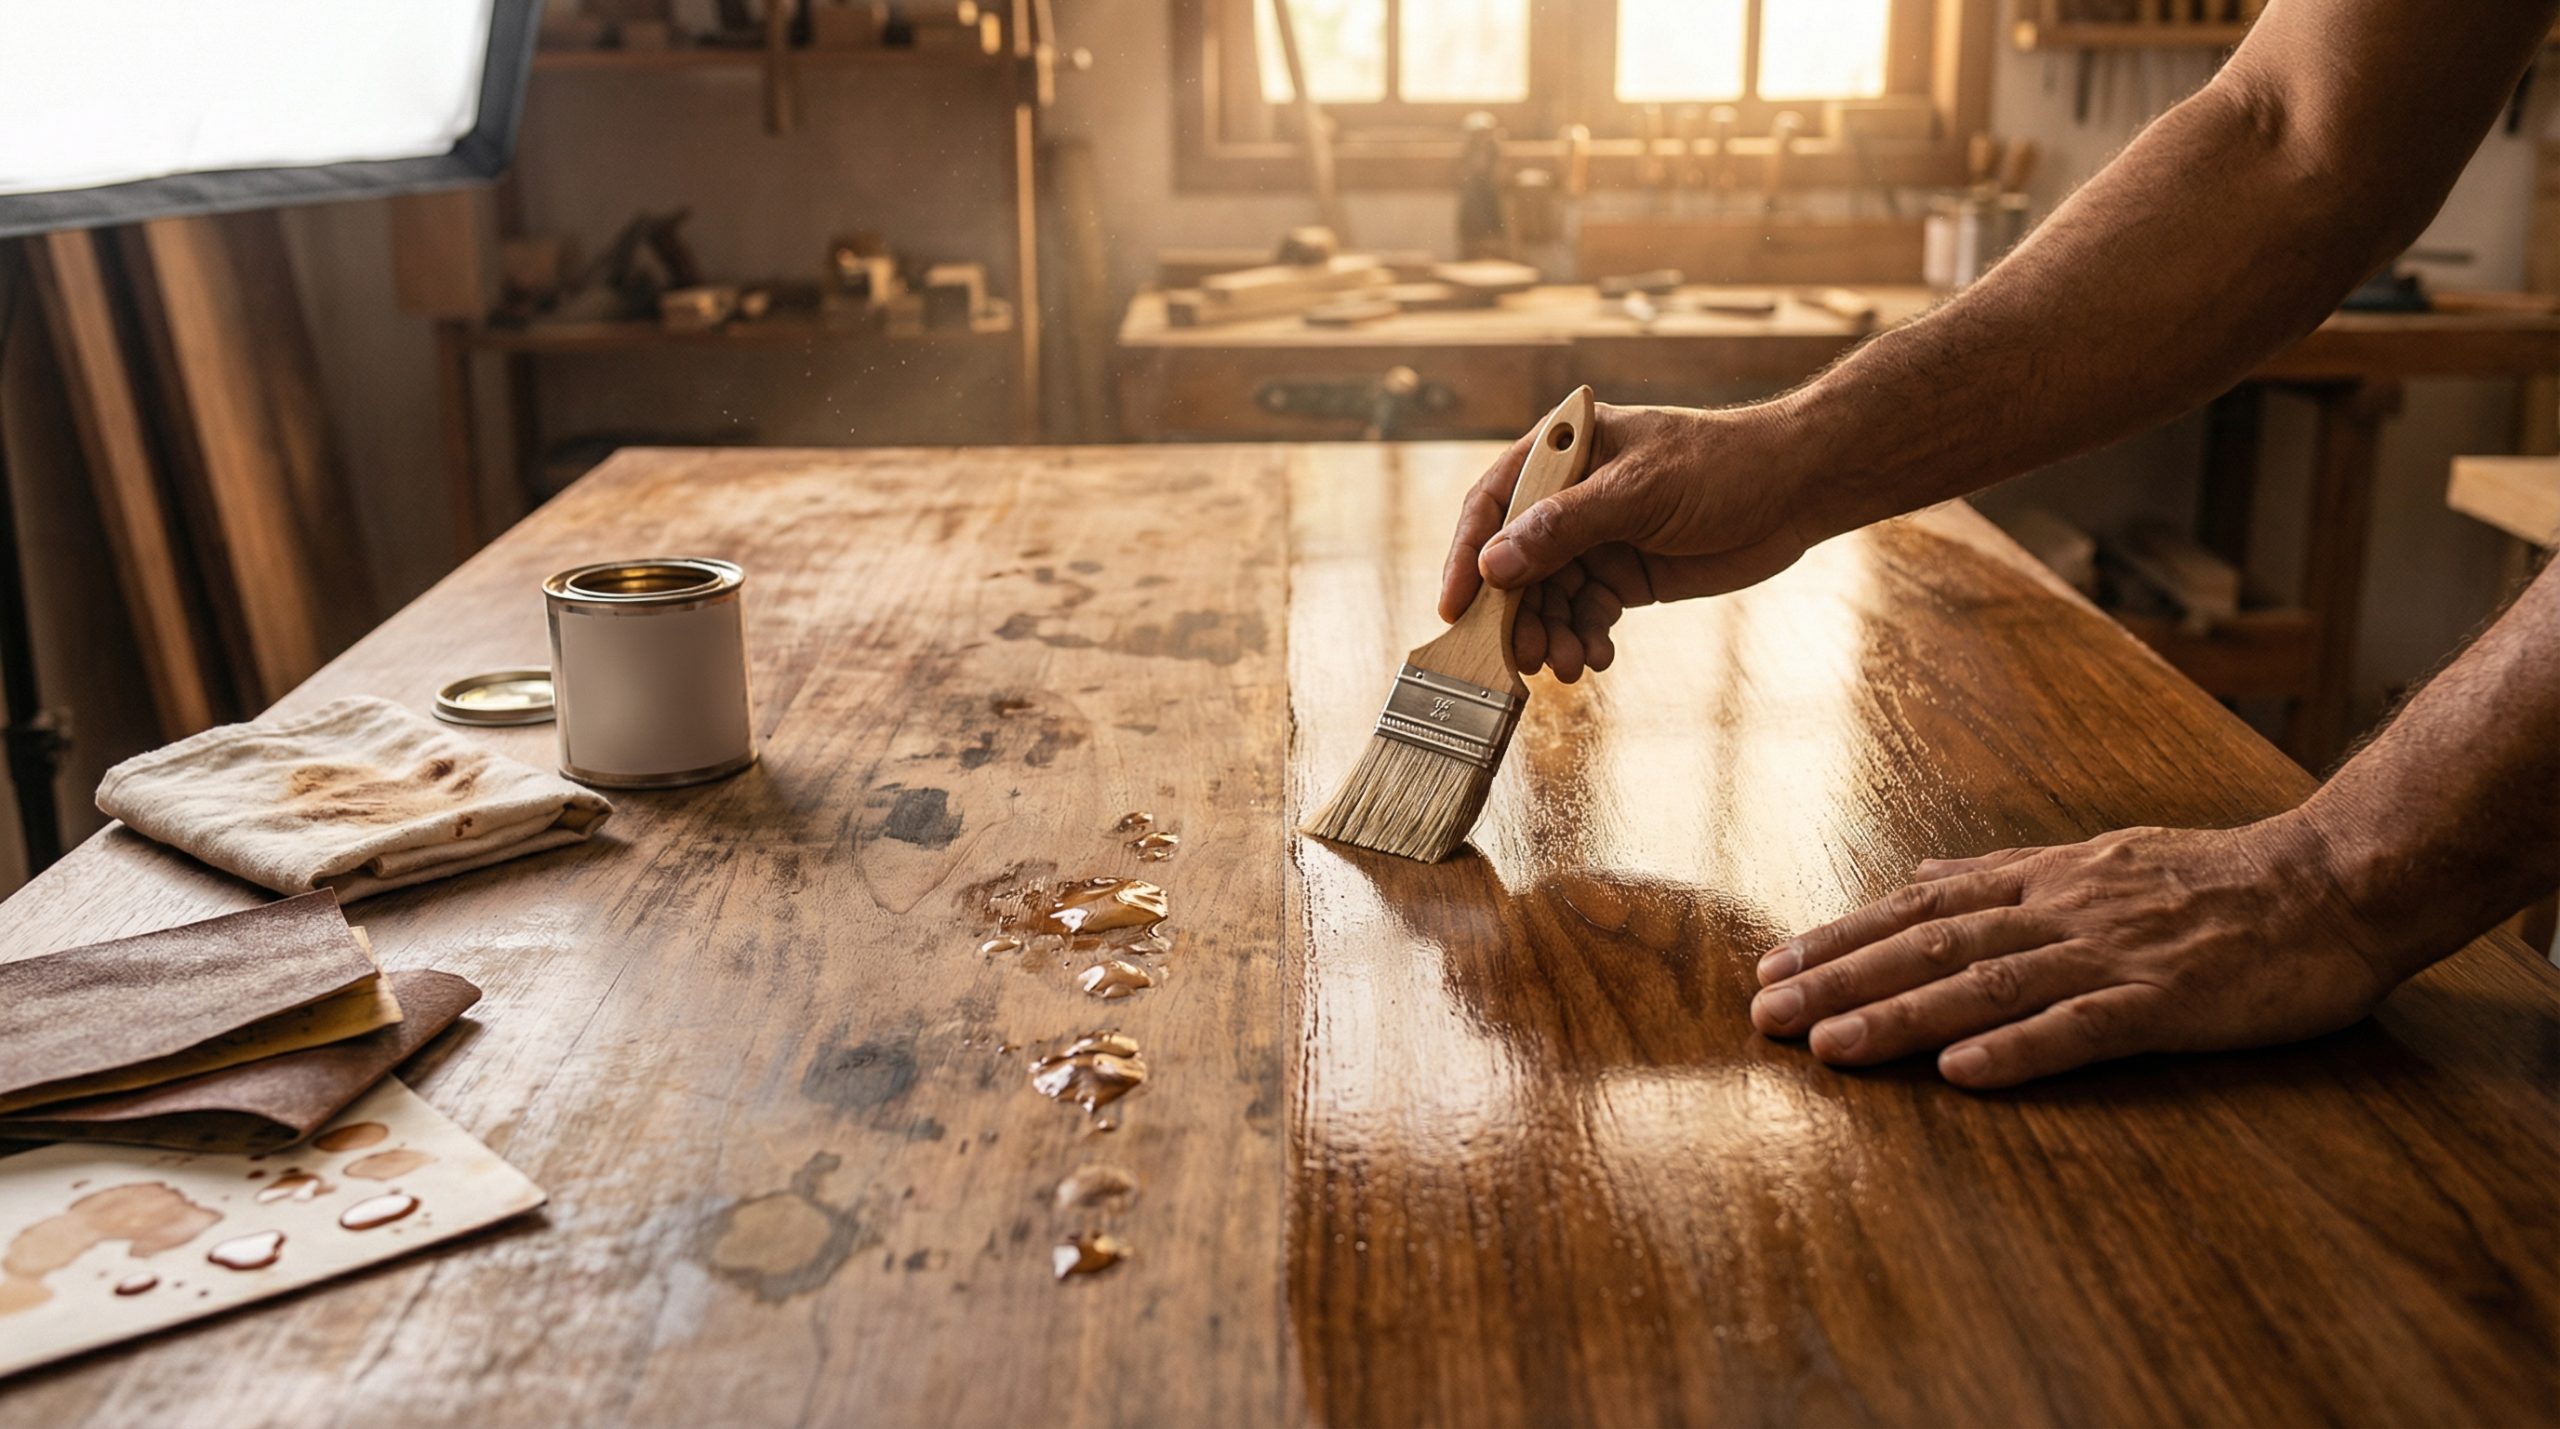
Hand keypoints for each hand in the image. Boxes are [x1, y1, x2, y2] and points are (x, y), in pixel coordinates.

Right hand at [1438, 402, 1816, 680]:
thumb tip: (1494, 567)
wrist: (1796, 490)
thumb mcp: (1638, 492)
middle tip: (1522, 655)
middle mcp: (1569, 498)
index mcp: (1563, 454)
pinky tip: (1595, 658)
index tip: (1454, 607)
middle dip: (1516, 612)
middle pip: (1515, 563)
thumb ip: (1563, 529)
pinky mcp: (1624, 577)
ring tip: (1567, 665)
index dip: (1467, 555)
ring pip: (1549, 597)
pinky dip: (1584, 639)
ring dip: (1551, 634)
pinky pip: (1586, 615)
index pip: (1493, 504)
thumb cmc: (1721, 466)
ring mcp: (1596, 540)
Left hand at [1747, 819, 2409, 1088]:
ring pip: (1986, 985)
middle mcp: (2062, 909)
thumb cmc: (2219, 879)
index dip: (1842, 936)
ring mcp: (2112, 953)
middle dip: (1841, 981)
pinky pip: (2082, 1028)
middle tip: (1765, 1016)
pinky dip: (2018, 1050)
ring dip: (1901, 1017)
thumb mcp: (2099, 859)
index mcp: (2045, 879)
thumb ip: (2010, 873)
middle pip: (1930, 945)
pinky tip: (1961, 1073)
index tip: (1772, 965)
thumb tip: (1926, 874)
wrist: (2335, 880)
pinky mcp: (2167, 1002)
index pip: (1920, 906)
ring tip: (1830, 1049)